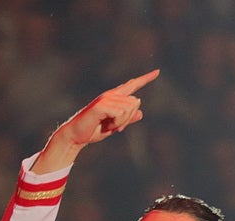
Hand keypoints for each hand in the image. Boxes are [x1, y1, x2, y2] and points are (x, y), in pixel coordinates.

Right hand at [34, 70, 157, 172]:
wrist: (77, 136)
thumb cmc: (94, 129)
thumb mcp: (115, 125)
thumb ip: (127, 119)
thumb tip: (141, 113)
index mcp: (115, 97)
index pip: (133, 85)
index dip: (145, 78)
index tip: (157, 72)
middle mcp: (111, 95)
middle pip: (135, 103)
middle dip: (128, 119)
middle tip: (116, 127)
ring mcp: (105, 99)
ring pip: (128, 109)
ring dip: (121, 123)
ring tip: (109, 126)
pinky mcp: (101, 106)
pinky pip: (120, 114)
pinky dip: (116, 124)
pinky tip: (107, 126)